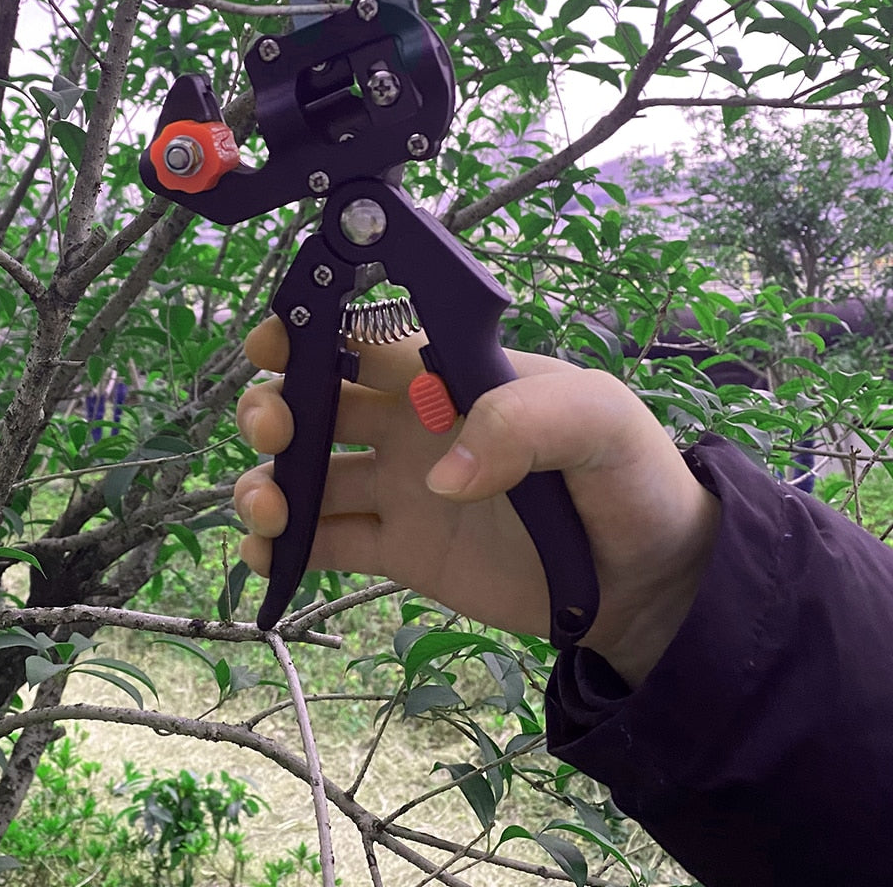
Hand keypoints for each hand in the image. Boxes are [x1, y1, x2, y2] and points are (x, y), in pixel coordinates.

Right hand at [233, 317, 719, 686]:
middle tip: (274, 431)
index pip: (361, 340)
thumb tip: (441, 477)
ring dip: (268, 485)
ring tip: (269, 512)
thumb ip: (523, 423)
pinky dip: (286, 550)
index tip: (268, 344)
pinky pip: (328, 544)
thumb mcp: (597, 420)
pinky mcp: (401, 551)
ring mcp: (401, 490)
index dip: (305, 333)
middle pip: (315, 404)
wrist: (646, 580)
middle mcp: (410, 426)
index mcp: (447, 378)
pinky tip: (270, 559)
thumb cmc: (628, 476)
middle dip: (273, 408)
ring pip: (307, 477)